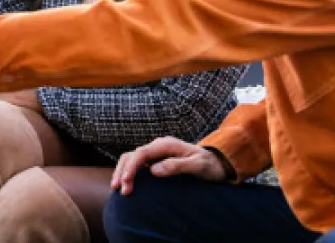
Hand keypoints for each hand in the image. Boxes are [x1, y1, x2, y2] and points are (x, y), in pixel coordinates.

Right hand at [111, 137, 227, 194]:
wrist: (217, 163)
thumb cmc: (210, 165)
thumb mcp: (198, 165)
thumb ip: (177, 166)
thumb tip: (153, 170)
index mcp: (166, 144)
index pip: (141, 153)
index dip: (131, 167)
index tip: (126, 182)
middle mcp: (158, 146)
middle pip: (132, 155)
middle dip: (123, 171)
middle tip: (120, 190)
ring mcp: (156, 153)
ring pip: (131, 159)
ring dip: (122, 172)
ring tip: (117, 188)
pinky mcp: (156, 160)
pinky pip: (137, 165)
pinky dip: (128, 173)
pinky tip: (125, 184)